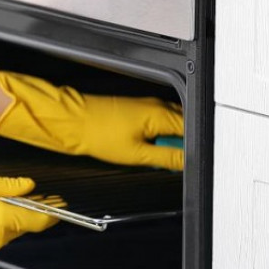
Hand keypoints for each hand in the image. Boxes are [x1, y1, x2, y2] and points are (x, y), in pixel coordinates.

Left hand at [0, 69, 183, 170]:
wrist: (73, 122)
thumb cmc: (97, 134)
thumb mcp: (137, 154)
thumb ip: (168, 158)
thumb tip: (190, 163)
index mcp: (161, 114)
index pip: (195, 132)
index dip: (195, 149)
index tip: (191, 163)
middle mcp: (158, 106)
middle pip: (187, 128)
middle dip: (184, 145)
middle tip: (170, 162)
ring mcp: (148, 106)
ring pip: (174, 125)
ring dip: (171, 141)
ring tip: (154, 154)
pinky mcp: (138, 109)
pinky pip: (160, 123)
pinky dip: (160, 136)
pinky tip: (147, 147)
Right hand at [0, 172, 58, 268]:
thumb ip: (6, 185)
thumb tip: (27, 186)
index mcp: (1, 219)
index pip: (38, 220)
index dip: (52, 213)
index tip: (59, 205)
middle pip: (22, 226)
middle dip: (23, 211)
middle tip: (22, 194)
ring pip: (5, 232)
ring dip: (4, 218)